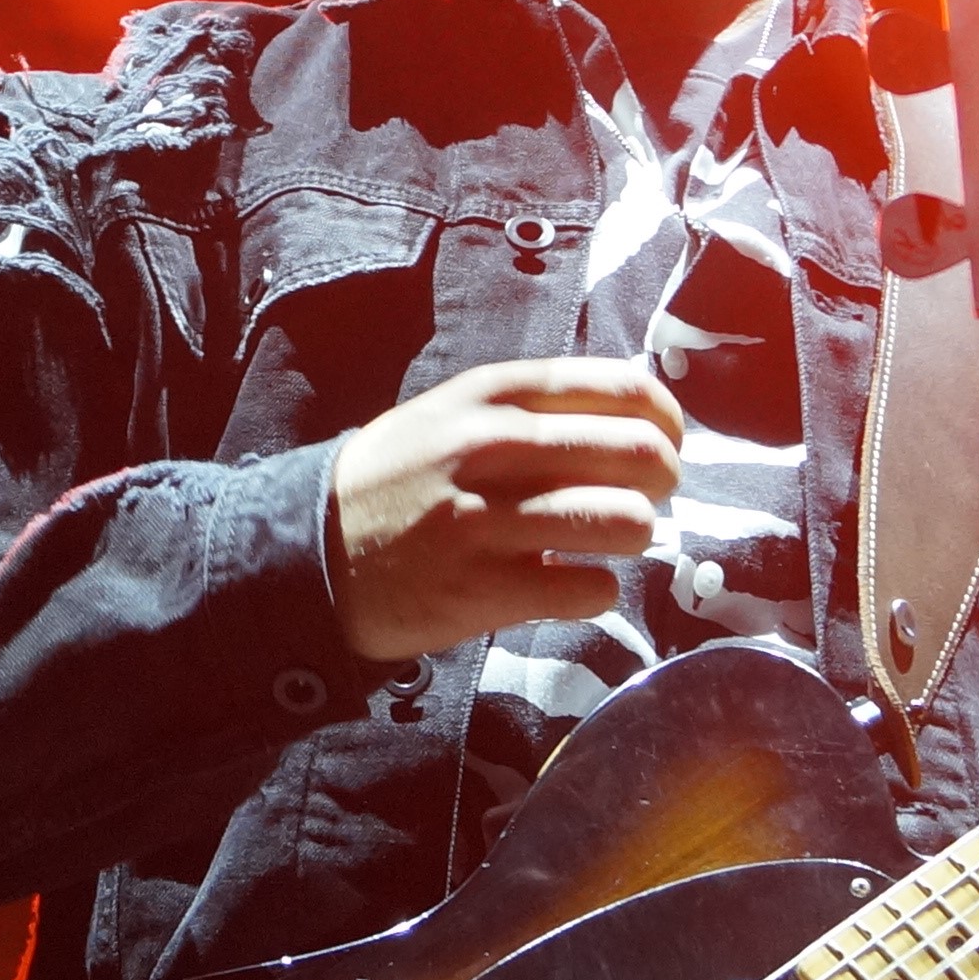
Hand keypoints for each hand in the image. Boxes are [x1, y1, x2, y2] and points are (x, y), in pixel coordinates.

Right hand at [323, 358, 687, 661]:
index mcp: (494, 395)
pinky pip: (588, 589)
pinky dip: (596, 590)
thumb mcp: (456, 413)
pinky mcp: (481, 590)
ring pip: (626, 522)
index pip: (624, 388)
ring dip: (635, 536)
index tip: (665, 444)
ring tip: (610, 542)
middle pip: (640, 454)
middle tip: (646, 497)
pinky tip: (573, 583)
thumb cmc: (401, 477)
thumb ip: (536, 408)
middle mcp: (492, 449)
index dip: (667, 421)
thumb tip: (636, 421)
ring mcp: (486, 522)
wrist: (312, 549)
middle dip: (663, 481)